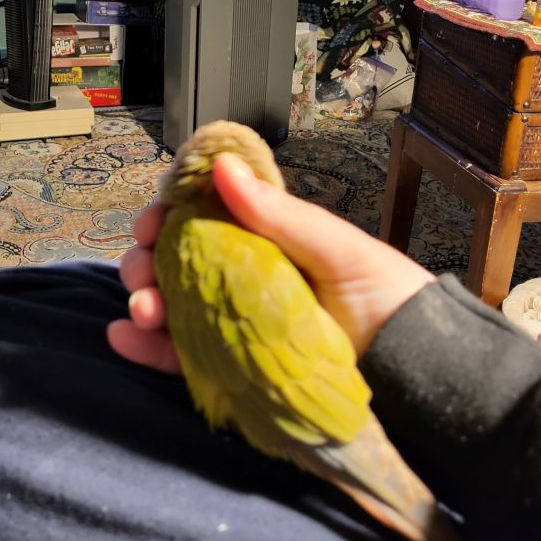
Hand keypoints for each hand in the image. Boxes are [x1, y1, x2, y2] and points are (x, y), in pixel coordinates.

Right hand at [108, 153, 435, 369]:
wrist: (417, 375)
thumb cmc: (386, 298)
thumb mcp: (337, 248)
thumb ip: (280, 214)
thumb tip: (223, 166)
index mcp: (267, 240)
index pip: (204, 218)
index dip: (171, 214)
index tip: (155, 220)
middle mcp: (244, 279)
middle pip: (178, 260)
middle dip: (148, 259)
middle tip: (143, 268)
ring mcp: (235, 325)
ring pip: (172, 305)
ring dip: (142, 299)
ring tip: (139, 308)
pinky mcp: (232, 371)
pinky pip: (180, 356)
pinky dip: (145, 346)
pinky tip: (124, 336)